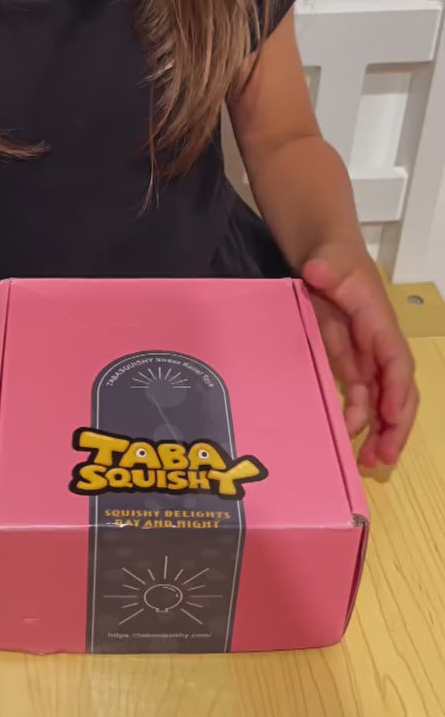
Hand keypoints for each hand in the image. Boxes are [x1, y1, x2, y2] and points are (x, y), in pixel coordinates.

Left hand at [303, 242, 418, 467]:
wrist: (324, 256)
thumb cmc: (333, 257)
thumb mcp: (329, 258)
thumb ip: (327, 266)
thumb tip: (319, 270)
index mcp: (379, 324)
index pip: (396, 361)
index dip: (397, 390)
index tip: (391, 416)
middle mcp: (379, 346)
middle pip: (398, 390)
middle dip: (396, 425)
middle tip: (383, 456)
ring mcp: (366, 357)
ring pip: (383, 401)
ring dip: (380, 431)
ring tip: (369, 461)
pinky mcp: (350, 363)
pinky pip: (362, 398)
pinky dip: (360, 419)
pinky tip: (351, 438)